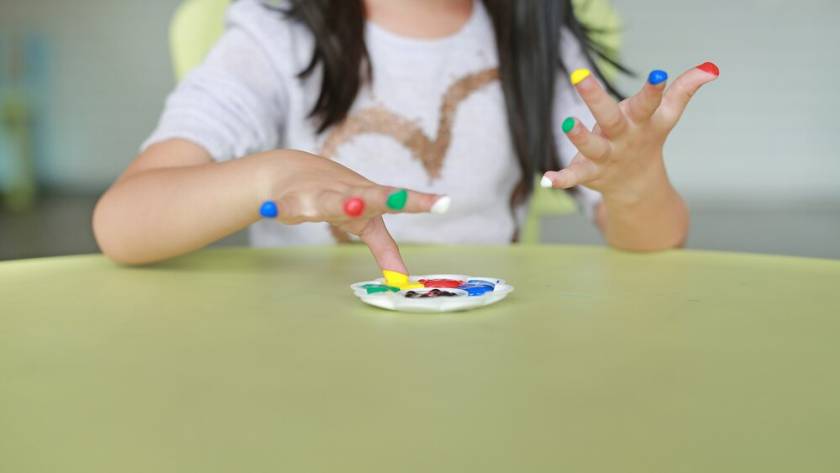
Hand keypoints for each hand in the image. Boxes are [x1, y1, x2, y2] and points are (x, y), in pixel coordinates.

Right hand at [262, 150, 449, 272]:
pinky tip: (269, 210)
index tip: (444, 202)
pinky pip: (284, 207)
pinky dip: (278, 208)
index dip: (420, 203)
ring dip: (337, 204)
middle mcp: (347, 193)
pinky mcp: (289, 201)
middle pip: (368, 196)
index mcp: (369, 198)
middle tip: (400, 200)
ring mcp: (318, 195)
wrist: (291, 170)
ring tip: (350, 206)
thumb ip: (386, 250)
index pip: (399, 200)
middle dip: (384, 199)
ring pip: (328, 201)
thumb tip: (403, 279)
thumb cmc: (338, 196)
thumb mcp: (365, 224)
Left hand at [542, 62, 719, 201]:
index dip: (655, 91)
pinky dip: (561, 179)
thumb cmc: (646, 138)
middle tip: (579, 76)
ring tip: (567, 121)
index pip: (650, 104)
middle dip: (596, 98)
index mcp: (641, 122)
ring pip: (591, 146)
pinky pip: (574, 176)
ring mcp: (606, 157)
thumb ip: (684, 90)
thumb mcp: (665, 116)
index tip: (658, 75)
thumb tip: (710, 68)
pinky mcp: (589, 173)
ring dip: (579, 135)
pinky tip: (546, 178)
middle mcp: (622, 138)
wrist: (637, 185)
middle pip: (610, 117)